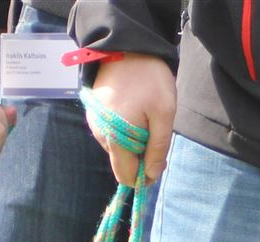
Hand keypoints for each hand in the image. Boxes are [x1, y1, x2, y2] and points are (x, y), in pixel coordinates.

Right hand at [88, 53, 174, 184]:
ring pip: (118, 147)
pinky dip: (125, 128)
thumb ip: (157, 148)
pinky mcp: (95, 113)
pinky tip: (133, 108)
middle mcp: (100, 135)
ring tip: (144, 114)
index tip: (157, 160)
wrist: (126, 46)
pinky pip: (112, 132)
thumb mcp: (164, 113)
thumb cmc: (149, 79)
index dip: (143, 175)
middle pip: (123, 162)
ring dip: (133, 140)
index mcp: (114, 139)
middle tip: (154, 129)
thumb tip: (151, 175)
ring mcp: (95, 123)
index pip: (125, 175)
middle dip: (140, 154)